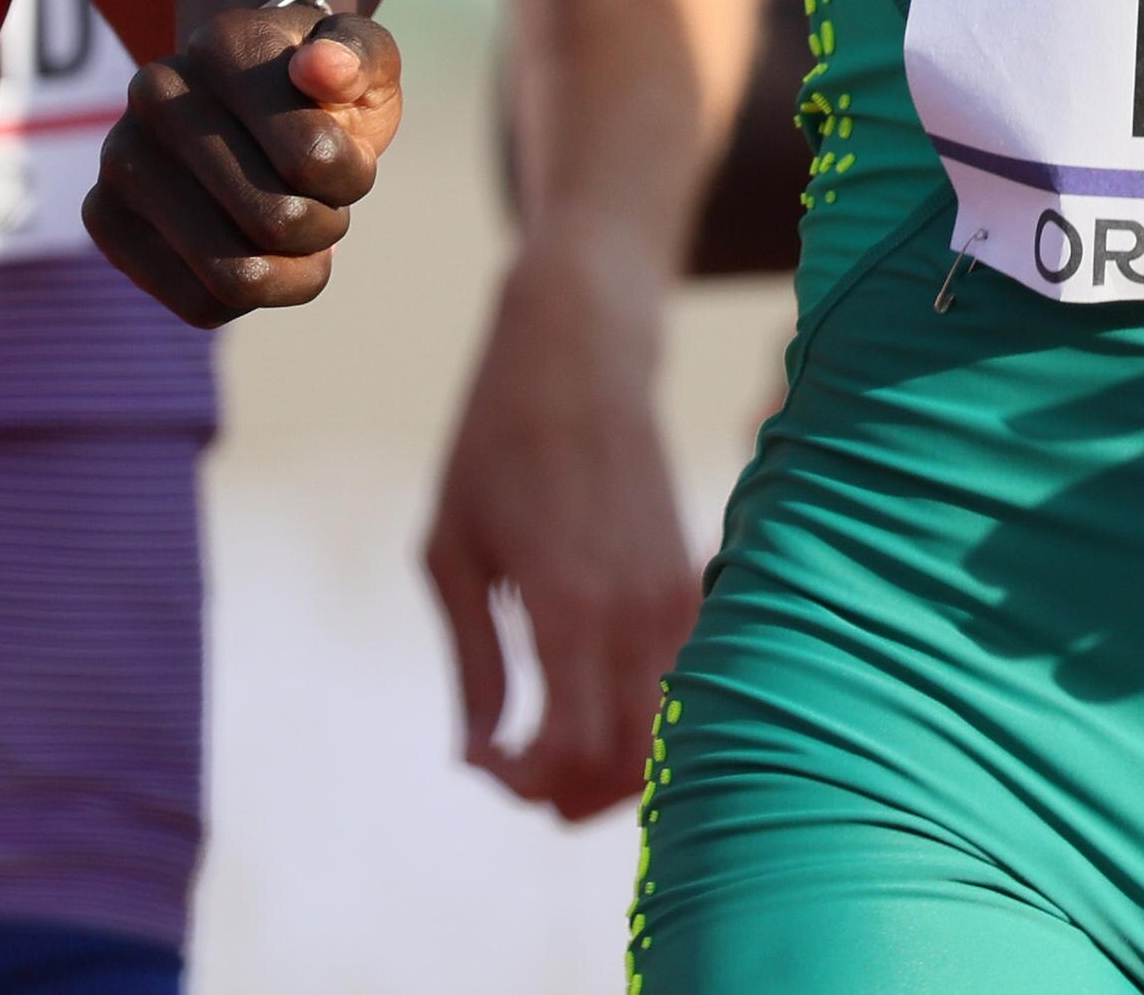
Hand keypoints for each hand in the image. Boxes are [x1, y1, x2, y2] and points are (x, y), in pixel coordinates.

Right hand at [81, 0, 404, 324]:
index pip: (312, 162)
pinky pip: (199, 303)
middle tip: (319, 197)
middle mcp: (156, 91)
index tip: (346, 153)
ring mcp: (119, 155)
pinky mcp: (103, 217)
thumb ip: (360, 55)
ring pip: (235, 276)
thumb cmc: (318, 89)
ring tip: (292, 227)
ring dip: (292, 269)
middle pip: (277, 222)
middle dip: (324, 223)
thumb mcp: (364, 60)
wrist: (248, 104)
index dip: (352, 176)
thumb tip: (321, 67)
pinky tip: (252, 254)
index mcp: (225, 43)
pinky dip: (249, 299)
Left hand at [422, 249, 695, 816]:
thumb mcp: (452, 552)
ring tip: (544, 734)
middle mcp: (635, 611)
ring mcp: (674, 596)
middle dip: (569, 792)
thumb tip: (475, 755)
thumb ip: (473, 663)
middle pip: (629, 764)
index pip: (570, 753)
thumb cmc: (496, 443)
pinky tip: (585, 691)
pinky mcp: (692, 579)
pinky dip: (640, 718)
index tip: (482, 762)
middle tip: (512, 765)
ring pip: (666, 732)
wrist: (580, 351)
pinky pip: (681, 685)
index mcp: (567, 606)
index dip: (524, 783)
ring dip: (609, 761)